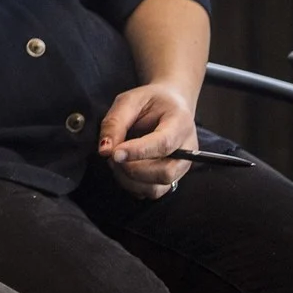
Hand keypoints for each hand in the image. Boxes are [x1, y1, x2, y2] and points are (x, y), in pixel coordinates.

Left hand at [99, 84, 198, 199]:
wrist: (170, 105)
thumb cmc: (150, 101)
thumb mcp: (129, 100)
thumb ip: (116, 122)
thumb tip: (105, 151)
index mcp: (180, 123)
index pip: (164, 144)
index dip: (138, 152)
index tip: (114, 154)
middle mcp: (188, 150)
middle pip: (164, 173)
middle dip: (132, 169)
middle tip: (112, 155)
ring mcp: (181, 167)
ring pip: (158, 188)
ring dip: (130, 180)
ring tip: (116, 162)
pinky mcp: (172, 178)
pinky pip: (152, 192)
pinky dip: (133, 186)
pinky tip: (124, 170)